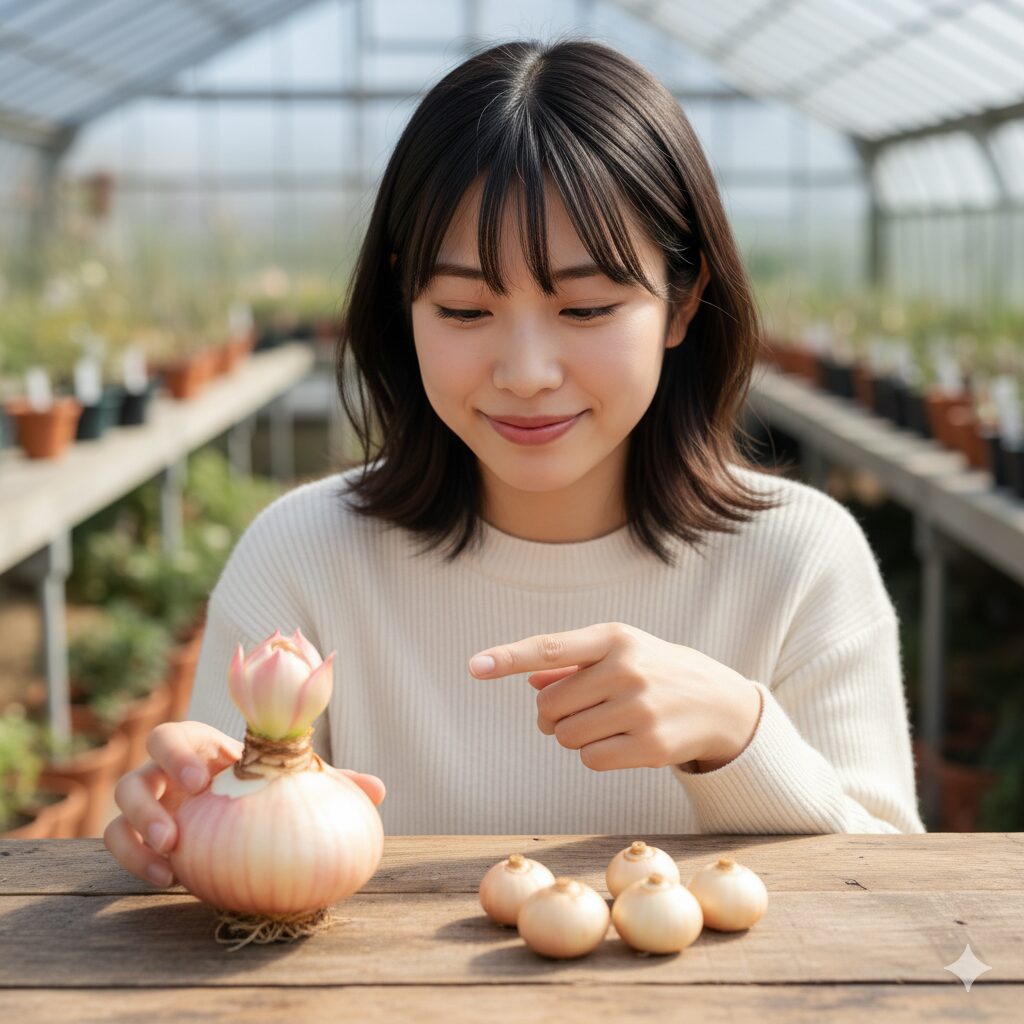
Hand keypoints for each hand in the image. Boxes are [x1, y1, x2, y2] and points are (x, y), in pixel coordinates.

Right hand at [103, 720, 385, 887]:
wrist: (241, 825)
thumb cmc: (268, 793)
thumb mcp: (294, 786)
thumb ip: (331, 781)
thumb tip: (379, 790)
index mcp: (200, 749)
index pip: (176, 736)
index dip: (180, 751)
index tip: (203, 776)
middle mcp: (166, 774)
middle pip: (138, 769)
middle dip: (150, 794)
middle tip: (176, 827)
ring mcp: (148, 805)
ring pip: (121, 808)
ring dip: (139, 829)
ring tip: (170, 855)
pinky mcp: (137, 838)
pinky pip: (120, 845)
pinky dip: (135, 860)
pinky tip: (168, 879)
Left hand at [468, 622, 761, 772]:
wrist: (719, 703)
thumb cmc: (656, 670)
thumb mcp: (620, 652)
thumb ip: (571, 663)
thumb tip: (530, 680)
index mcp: (613, 638)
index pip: (550, 647)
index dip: (508, 657)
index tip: (475, 666)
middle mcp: (626, 669)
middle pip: (549, 707)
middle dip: (553, 715)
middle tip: (579, 709)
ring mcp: (639, 708)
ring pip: (566, 736)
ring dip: (574, 735)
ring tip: (606, 722)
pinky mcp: (650, 745)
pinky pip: (590, 759)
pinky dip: (595, 755)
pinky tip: (621, 741)